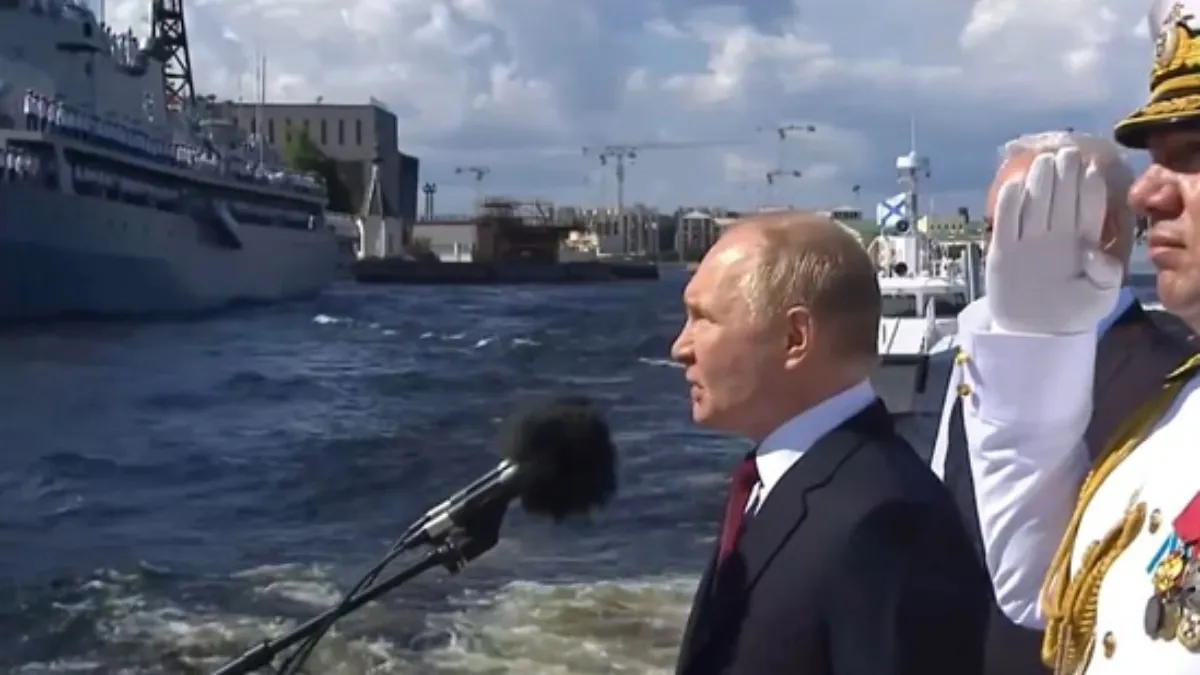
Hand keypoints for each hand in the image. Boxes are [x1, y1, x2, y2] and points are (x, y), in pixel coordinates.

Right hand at [985, 148, 1122, 333]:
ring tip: (1044, 162)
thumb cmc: (1072, 310)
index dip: (1089, 188)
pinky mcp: (1003, 251)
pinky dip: (1008, 206)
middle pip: (1060, 199)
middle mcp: (1054, 234)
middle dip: (1064, 176)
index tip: (1092, 169)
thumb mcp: (1100, 297)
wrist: (1037, 331)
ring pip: (1034, 205)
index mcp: (1081, 240)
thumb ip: (1106, 275)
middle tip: (1067, 154)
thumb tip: (1094, 253)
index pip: (1087, 208)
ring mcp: (1028, 241)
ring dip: (1039, 183)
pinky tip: (1015, 185)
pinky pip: (1006, 224)